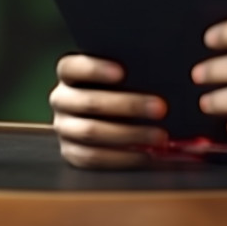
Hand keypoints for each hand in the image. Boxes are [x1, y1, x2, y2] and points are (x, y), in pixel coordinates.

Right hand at [49, 54, 167, 168]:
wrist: (103, 116)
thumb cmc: (122, 87)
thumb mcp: (122, 75)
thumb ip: (133, 70)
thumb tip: (165, 70)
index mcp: (68, 74)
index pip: (71, 67)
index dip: (95, 69)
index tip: (123, 72)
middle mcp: (61, 99)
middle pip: (89, 102)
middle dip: (128, 105)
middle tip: (161, 107)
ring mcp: (63, 128)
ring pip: (91, 132)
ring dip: (129, 134)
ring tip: (160, 136)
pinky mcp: (70, 153)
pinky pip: (93, 158)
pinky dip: (122, 157)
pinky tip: (146, 154)